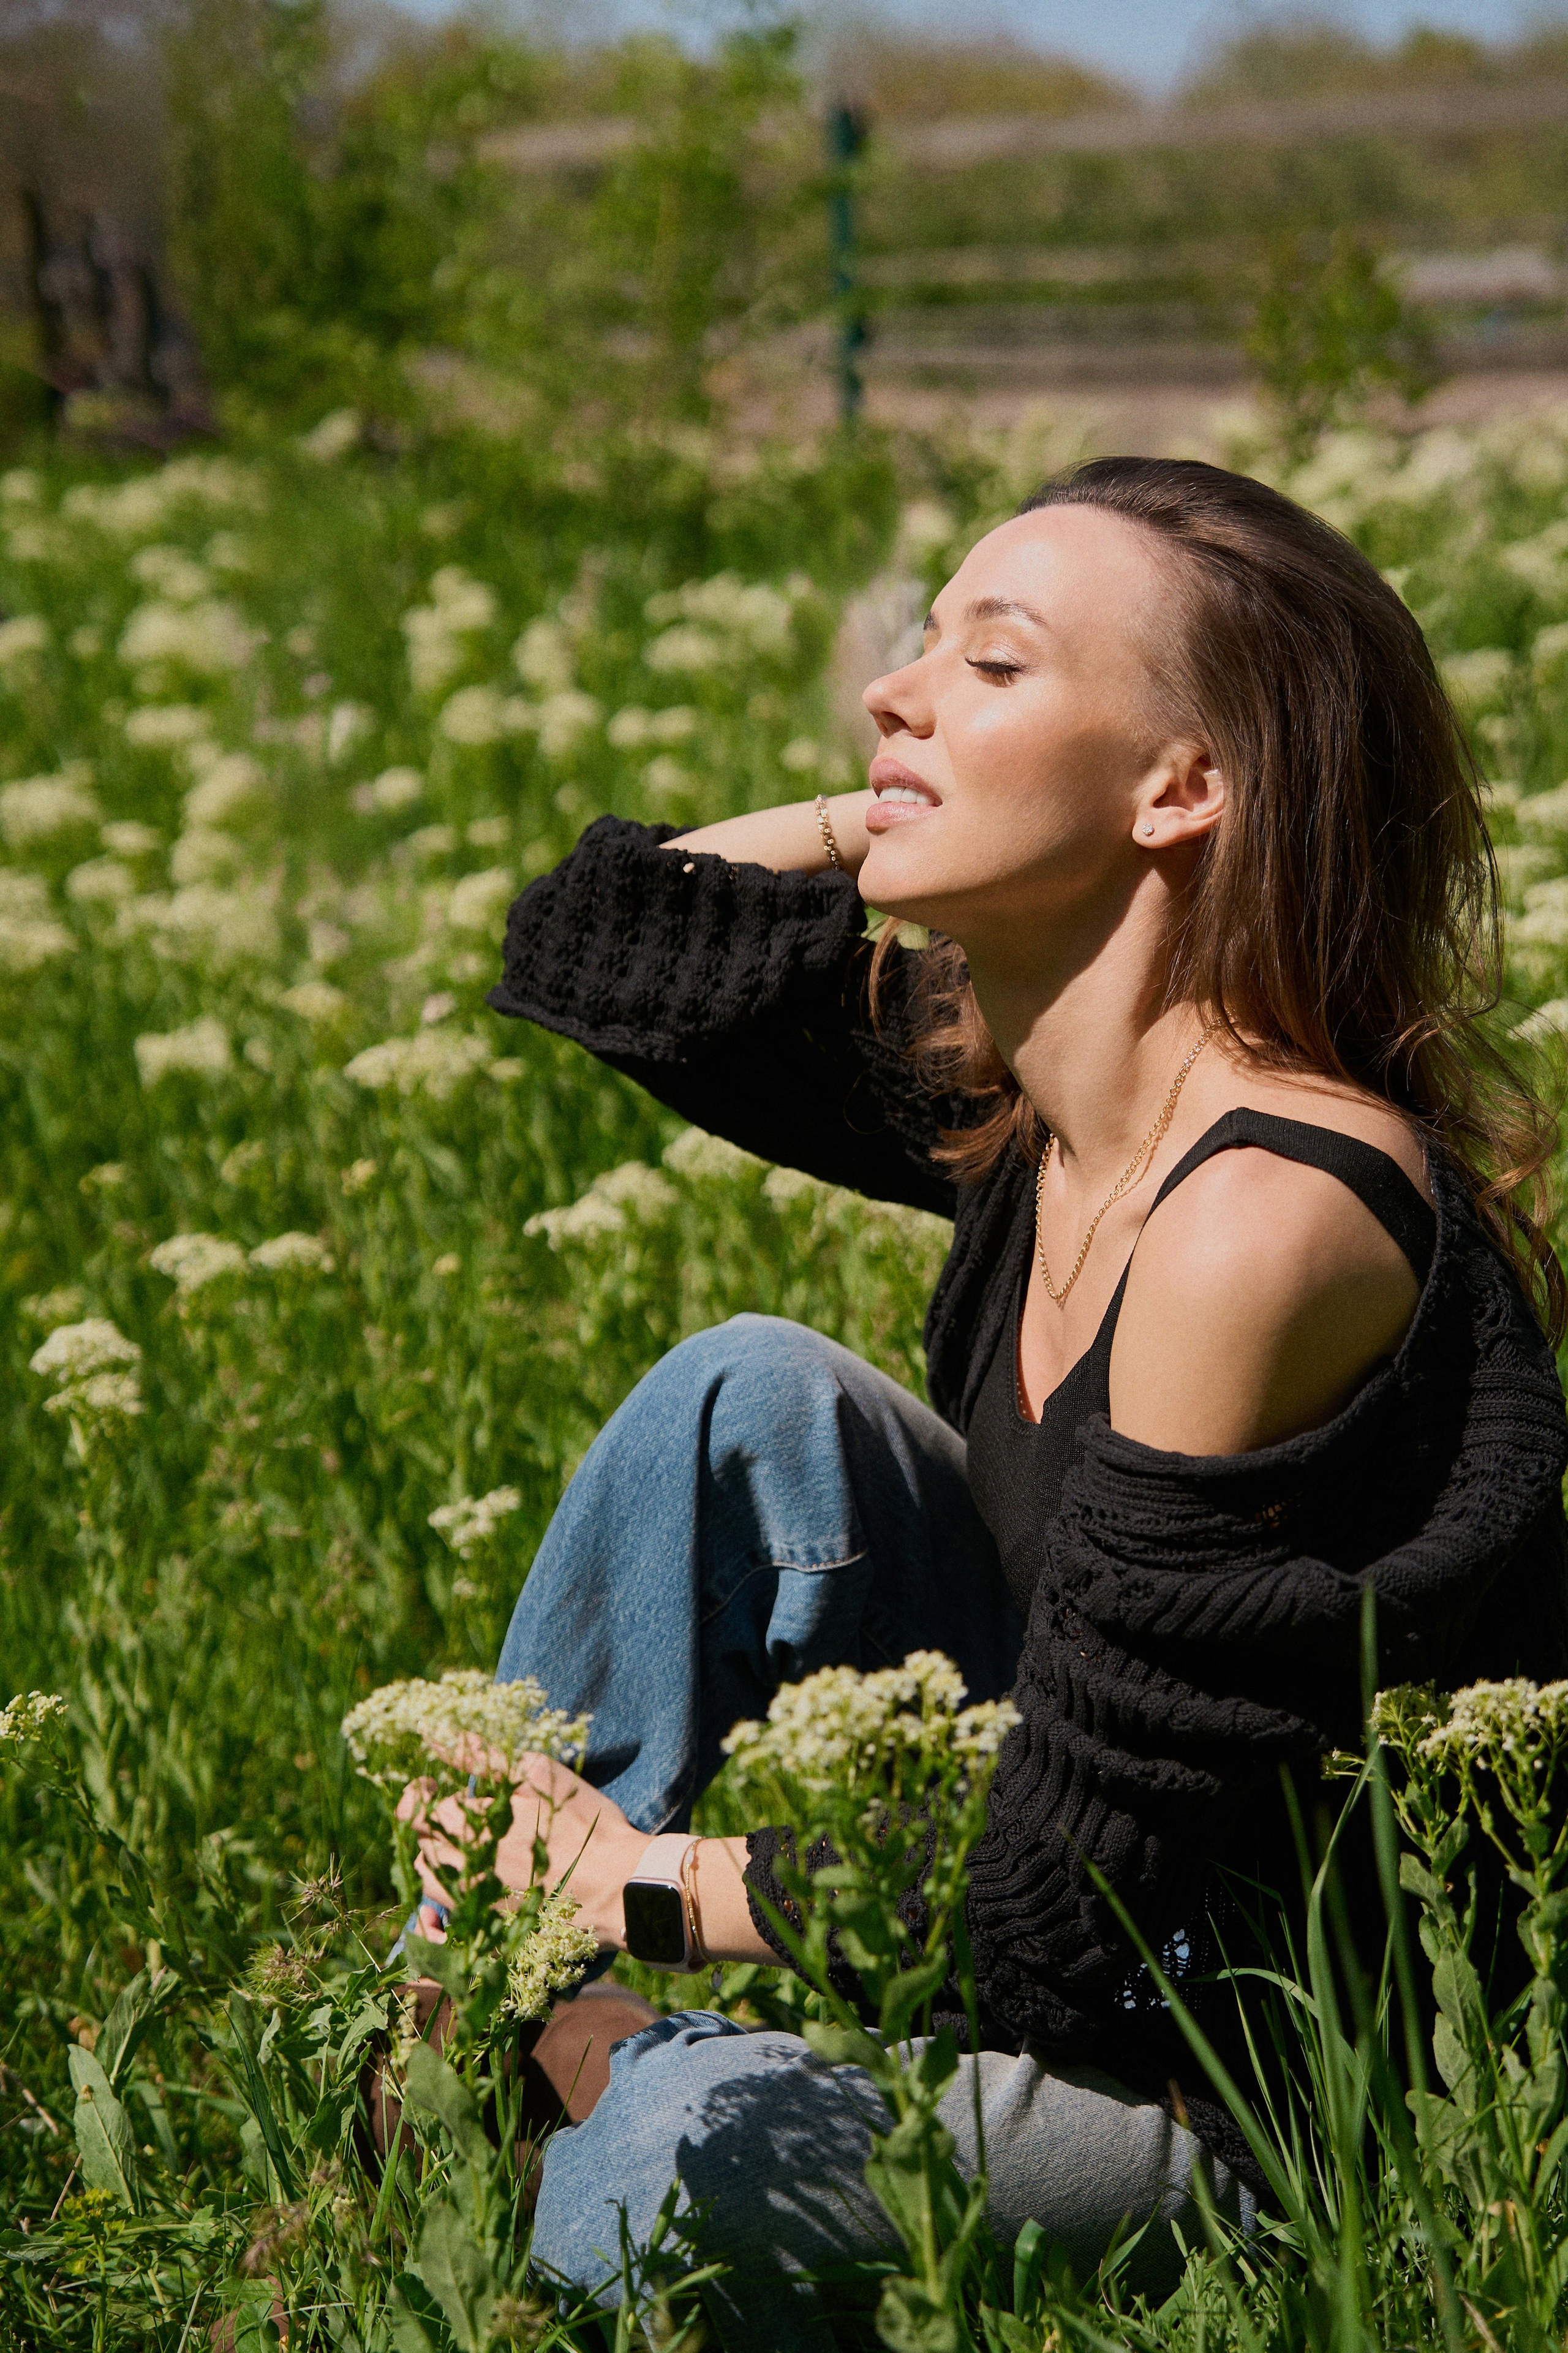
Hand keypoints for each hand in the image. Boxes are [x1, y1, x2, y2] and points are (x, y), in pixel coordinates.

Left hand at [396, 1753, 651, 1951]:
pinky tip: (474, 1871)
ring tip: (457, 1840)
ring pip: (427, 1875)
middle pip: (420, 1841)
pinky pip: (448, 1907)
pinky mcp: (489, 1924)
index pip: (420, 1807)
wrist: (617, 1885)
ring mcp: (476, 1901)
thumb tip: (437, 1732)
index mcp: (473, 1826)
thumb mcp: (537, 1775)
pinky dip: (449, 1884)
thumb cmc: (582, 1824)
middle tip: (447, 1806)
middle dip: (425, 1817)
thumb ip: (483, 1755)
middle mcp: (465, 1867)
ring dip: (433, 1852)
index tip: (429, 1783)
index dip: (420, 1791)